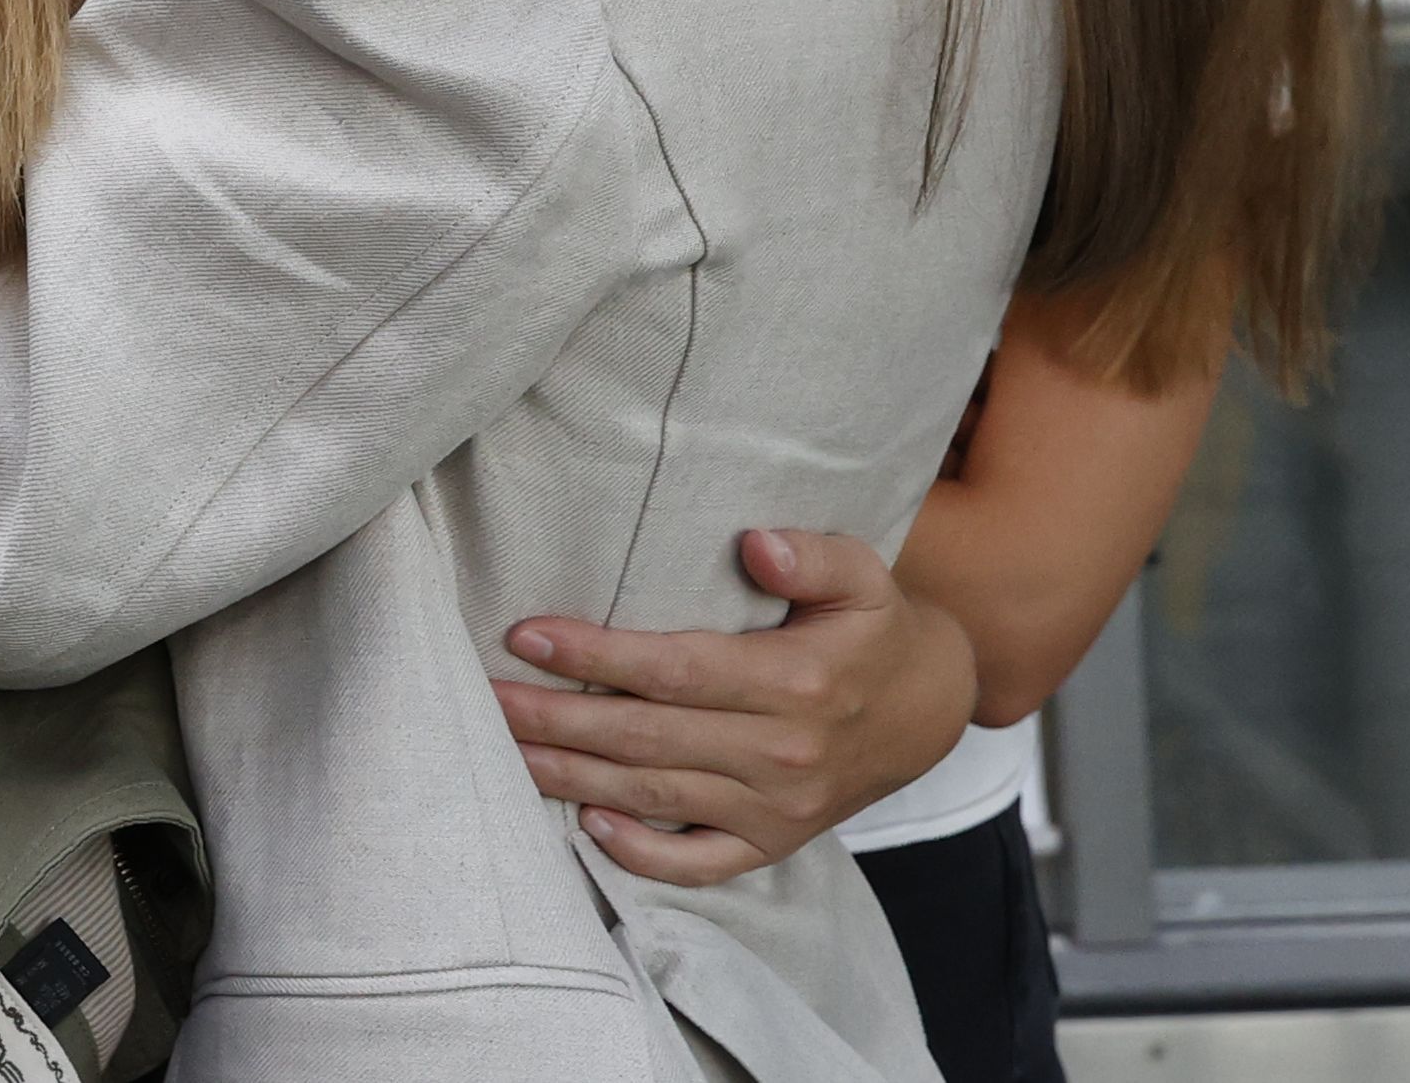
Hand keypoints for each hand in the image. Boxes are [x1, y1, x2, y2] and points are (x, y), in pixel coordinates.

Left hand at [494, 528, 980, 883]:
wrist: (926, 712)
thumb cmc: (873, 631)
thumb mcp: (864, 575)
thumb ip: (812, 555)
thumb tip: (755, 544)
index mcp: (794, 684)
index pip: (673, 670)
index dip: (595, 654)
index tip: (526, 635)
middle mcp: (781, 754)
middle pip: (645, 738)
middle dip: (556, 718)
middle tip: (483, 698)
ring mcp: (776, 809)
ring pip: (654, 796)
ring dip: (571, 776)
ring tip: (502, 748)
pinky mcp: (773, 843)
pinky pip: (699, 864)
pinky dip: (641, 855)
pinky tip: (585, 824)